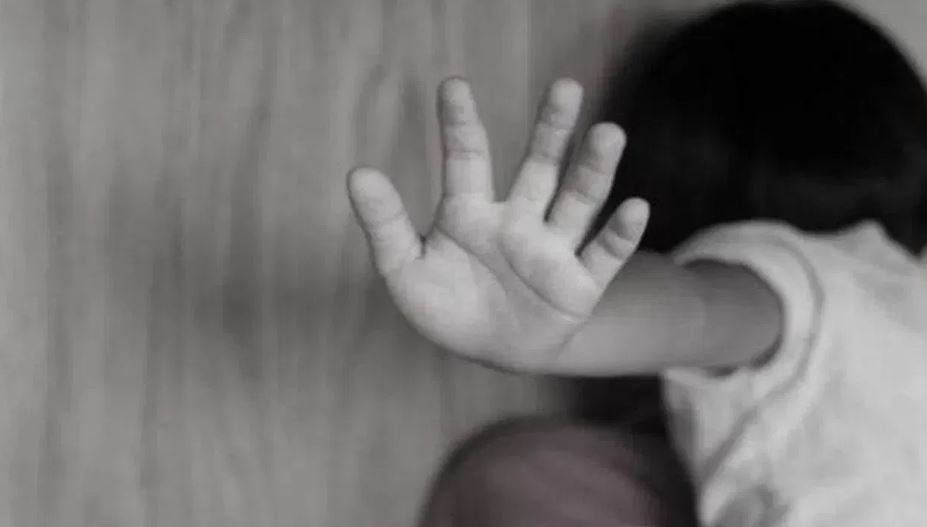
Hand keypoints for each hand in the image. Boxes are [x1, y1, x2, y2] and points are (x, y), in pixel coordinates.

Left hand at [347, 77, 648, 370]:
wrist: (492, 351)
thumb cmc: (447, 305)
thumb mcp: (404, 270)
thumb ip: (386, 225)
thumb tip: (358, 172)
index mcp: (470, 212)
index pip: (467, 159)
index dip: (459, 124)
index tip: (453, 85)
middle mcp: (517, 220)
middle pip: (539, 167)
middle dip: (551, 129)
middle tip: (564, 86)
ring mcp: (551, 249)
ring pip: (577, 202)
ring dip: (593, 170)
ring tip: (608, 132)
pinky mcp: (579, 284)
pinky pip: (603, 256)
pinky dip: (620, 235)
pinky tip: (636, 207)